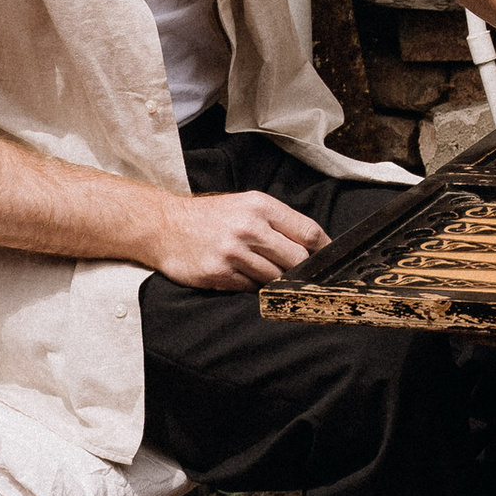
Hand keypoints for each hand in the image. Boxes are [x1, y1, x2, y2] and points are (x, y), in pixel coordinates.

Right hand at [149, 188, 325, 289]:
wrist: (164, 226)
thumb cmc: (211, 217)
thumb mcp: (246, 205)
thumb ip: (278, 222)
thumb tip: (315, 245)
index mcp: (261, 206)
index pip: (308, 231)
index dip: (325, 249)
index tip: (330, 260)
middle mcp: (249, 227)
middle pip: (298, 259)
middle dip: (302, 270)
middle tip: (299, 275)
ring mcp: (233, 252)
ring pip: (276, 278)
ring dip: (276, 282)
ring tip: (266, 275)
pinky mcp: (218, 273)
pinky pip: (251, 289)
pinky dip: (253, 288)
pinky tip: (243, 278)